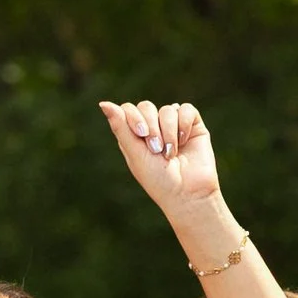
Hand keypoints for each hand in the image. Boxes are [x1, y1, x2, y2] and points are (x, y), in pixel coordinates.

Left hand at [100, 99, 222, 216]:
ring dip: (169, 132)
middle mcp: (154, 128)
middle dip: (152, 127)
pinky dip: (184, 124)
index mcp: (135, 135)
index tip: (142, 135)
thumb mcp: (135, 154)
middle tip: (157, 148)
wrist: (188, 193)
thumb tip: (103, 103)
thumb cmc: (158, 180)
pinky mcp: (194, 127)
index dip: (134, 117)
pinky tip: (184, 140)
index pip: (128, 109)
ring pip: (167, 110)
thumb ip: (120, 127)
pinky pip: (187, 110)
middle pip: (146, 106)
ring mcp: (174, 126)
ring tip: (171, 153)